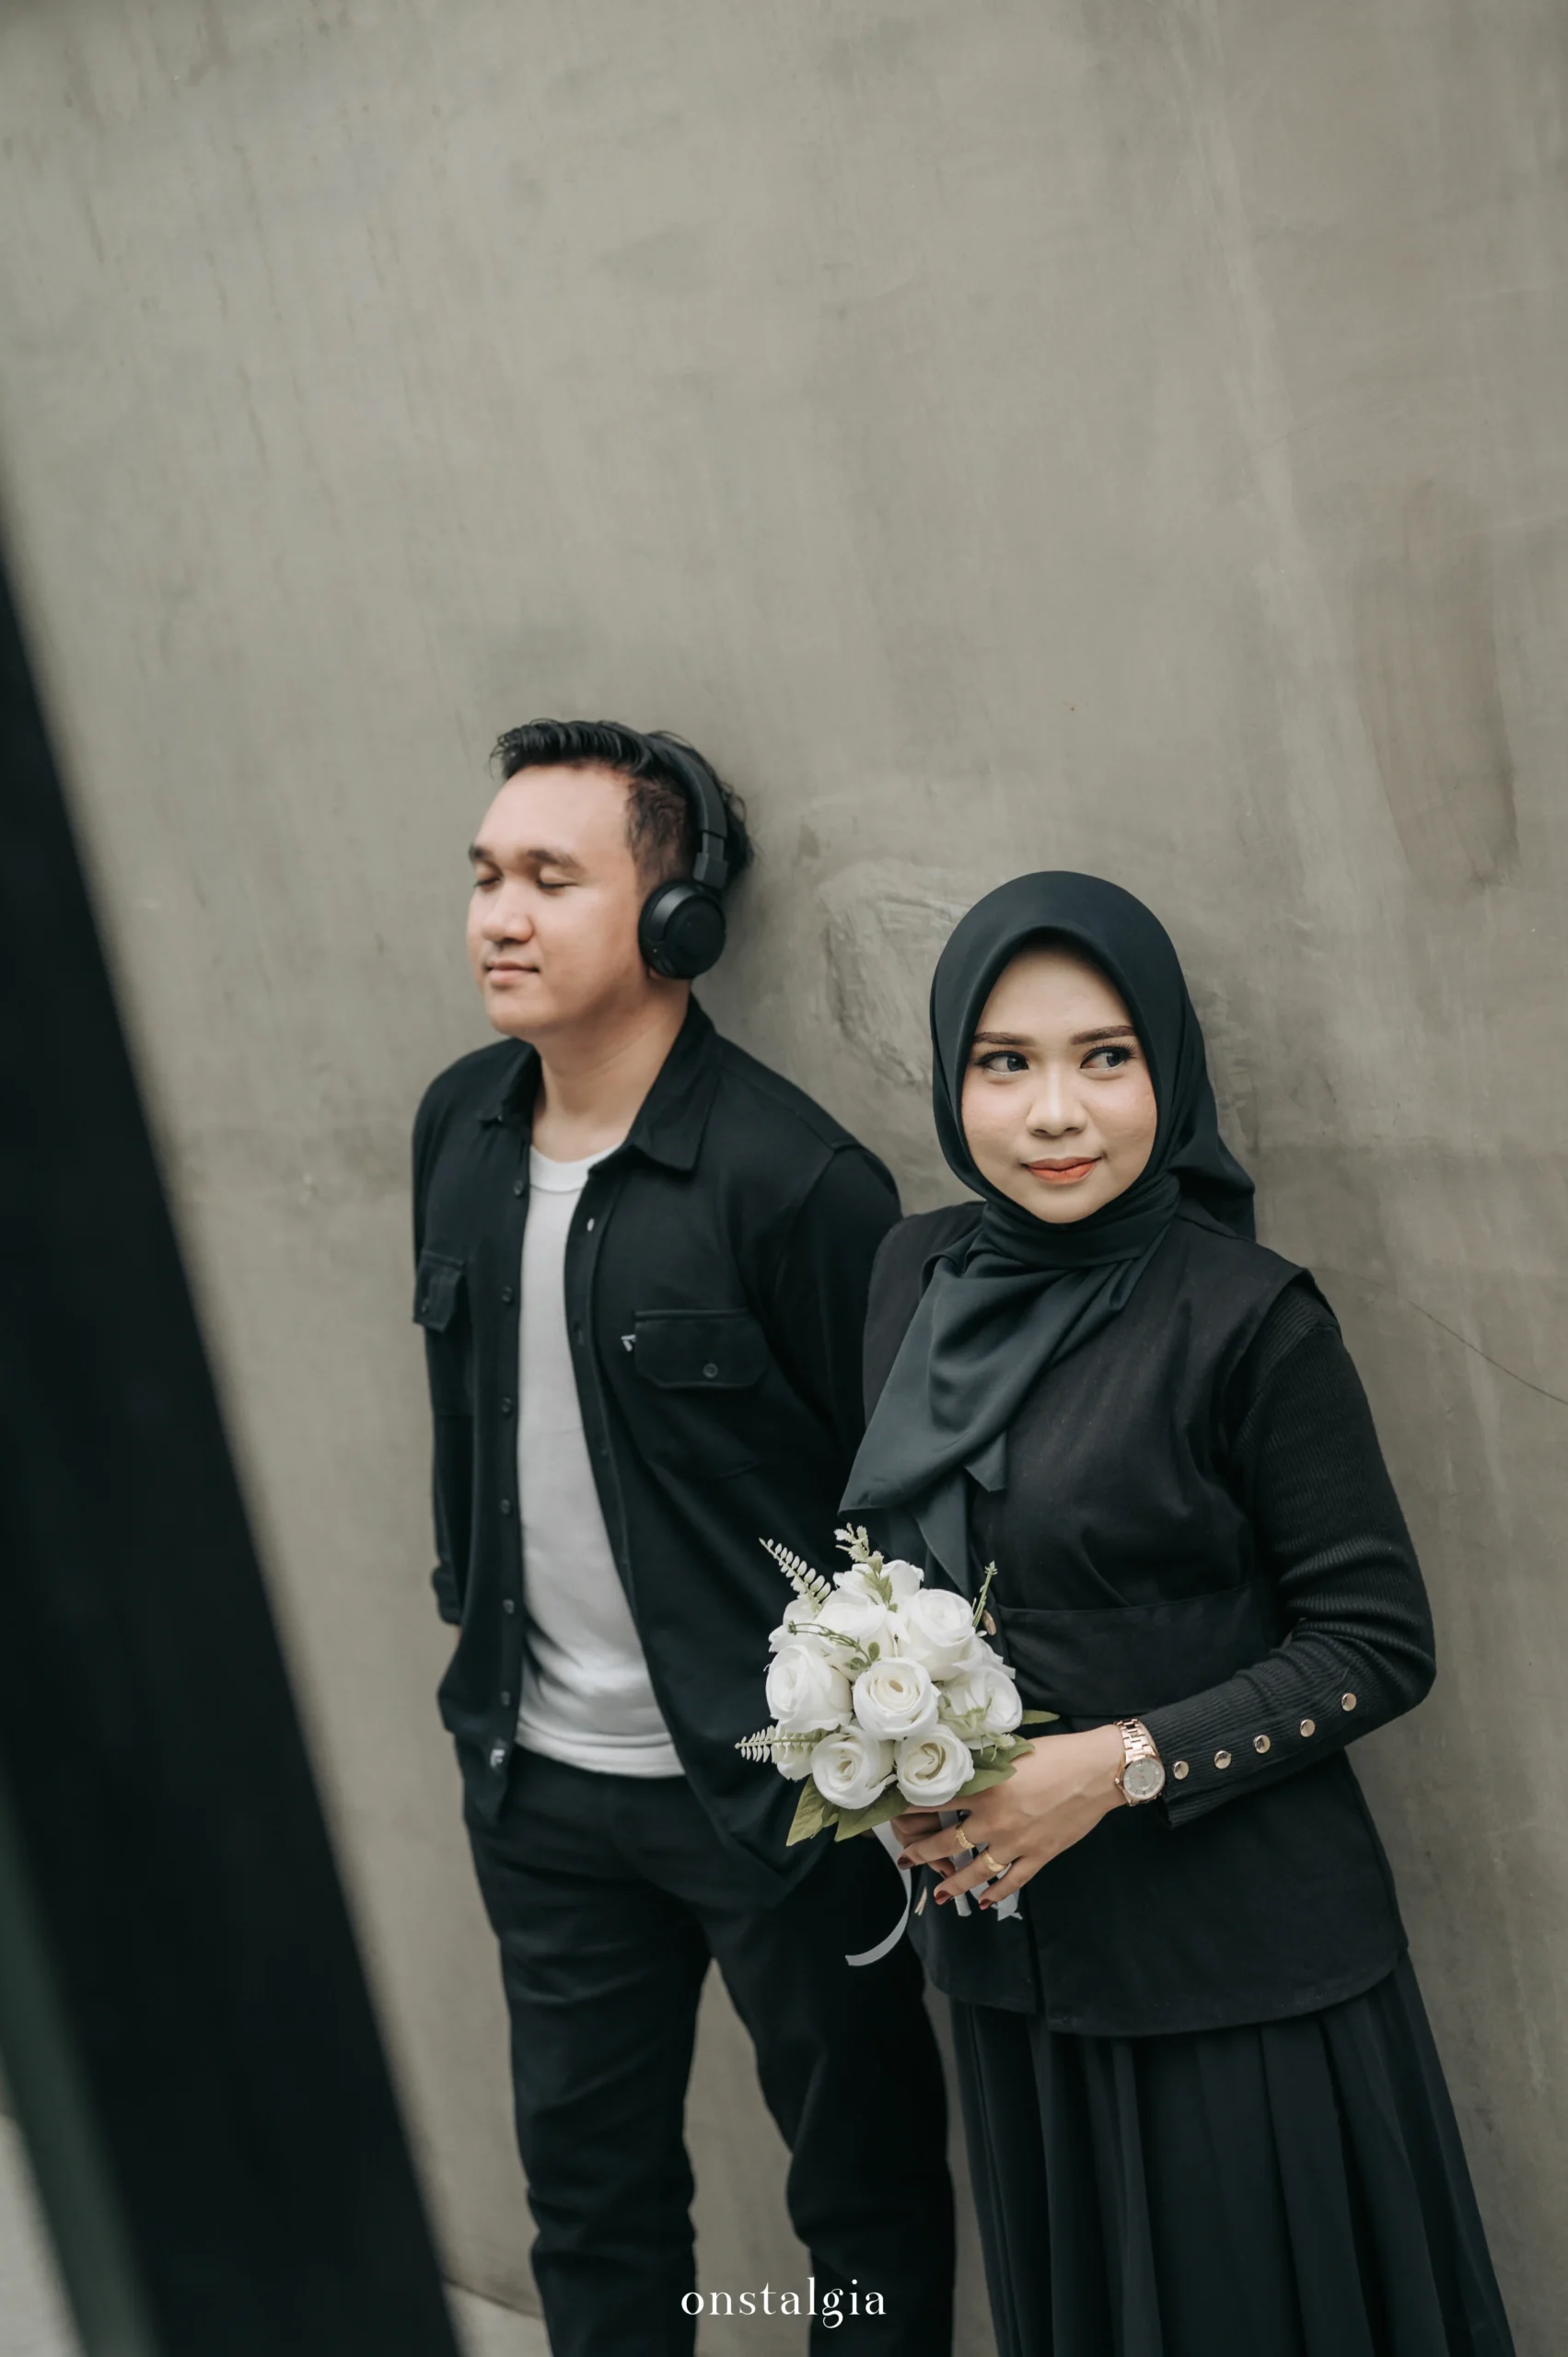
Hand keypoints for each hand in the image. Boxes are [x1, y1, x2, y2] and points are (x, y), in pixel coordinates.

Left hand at [896, 1724, 1126, 1906]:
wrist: (1098, 1772)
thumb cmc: (1057, 1754)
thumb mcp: (1013, 1753)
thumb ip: (985, 1768)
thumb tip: (960, 1771)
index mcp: (986, 1790)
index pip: (936, 1801)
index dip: (910, 1808)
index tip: (891, 1813)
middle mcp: (996, 1820)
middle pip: (948, 1842)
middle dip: (922, 1852)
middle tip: (904, 1859)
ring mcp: (1017, 1843)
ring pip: (976, 1870)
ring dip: (954, 1883)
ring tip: (938, 1894)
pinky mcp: (1039, 1856)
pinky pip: (1012, 1881)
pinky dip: (996, 1894)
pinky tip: (983, 1902)